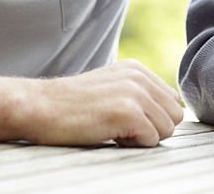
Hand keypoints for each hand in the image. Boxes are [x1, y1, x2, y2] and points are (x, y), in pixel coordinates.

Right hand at [11, 59, 183, 146]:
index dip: (152, 117)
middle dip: (153, 128)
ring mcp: (134, 93)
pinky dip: (133, 144)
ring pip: (167, 128)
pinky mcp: (128, 112)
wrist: (39, 107)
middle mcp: (139, 77)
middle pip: (174, 115)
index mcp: (136, 69)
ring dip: (143, 137)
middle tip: (121, 128)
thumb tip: (168, 111)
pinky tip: (110, 134)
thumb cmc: (70, 105)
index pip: (171, 100)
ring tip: (114, 130)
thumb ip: (138, 93)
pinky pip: (152, 139)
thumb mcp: (109, 87)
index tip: (125, 119)